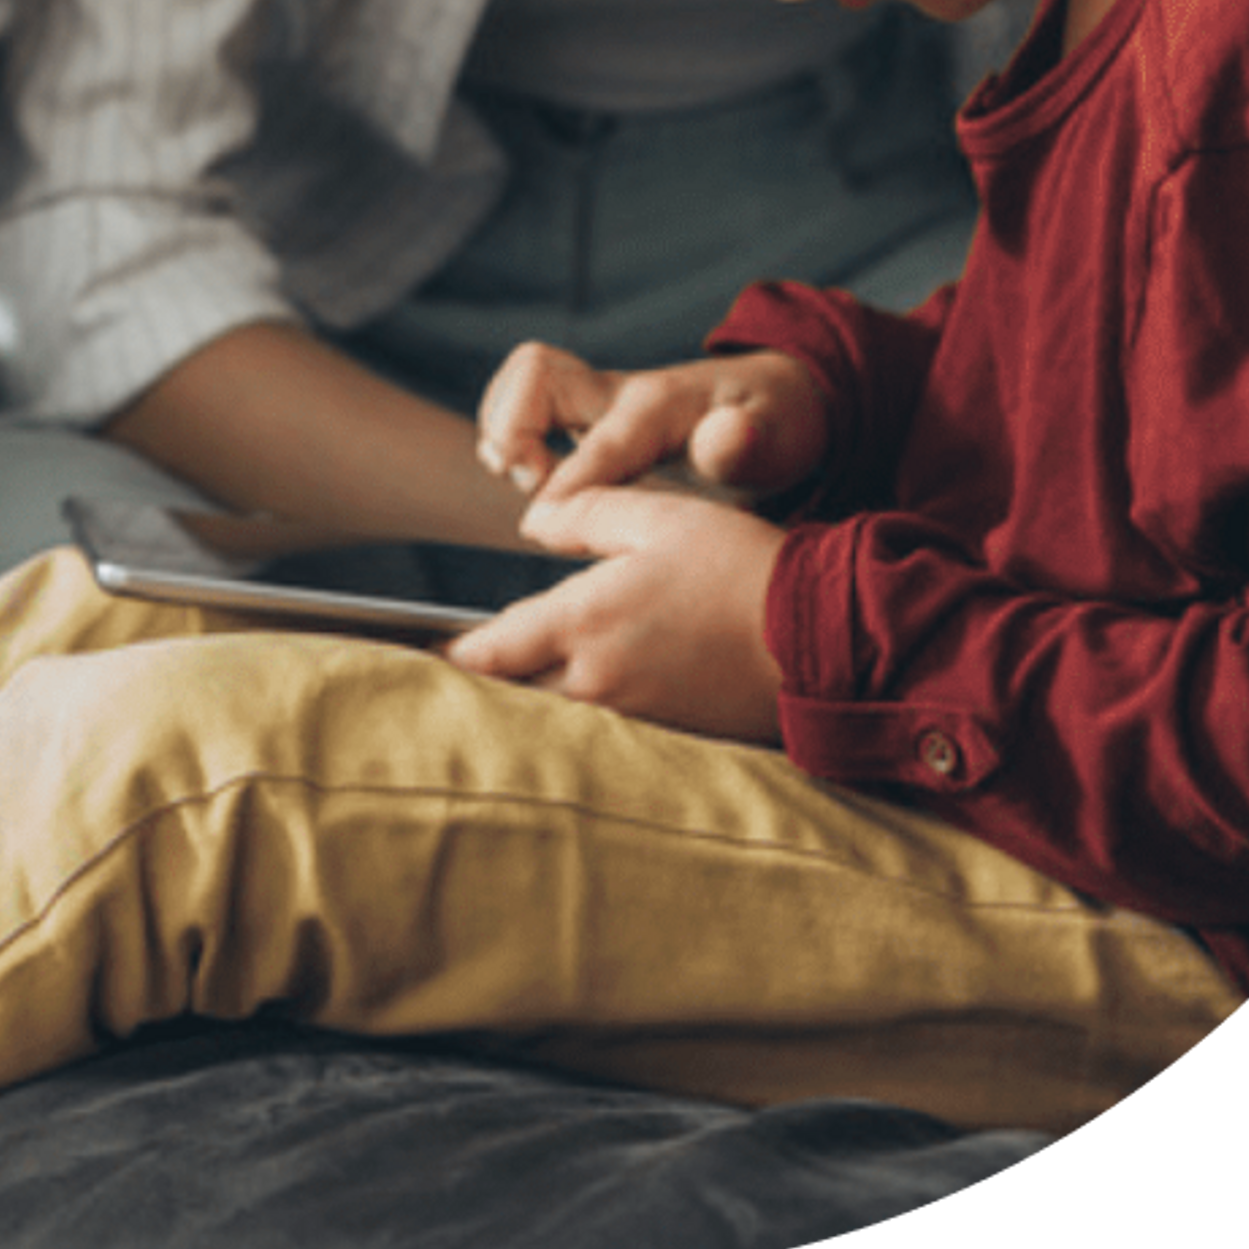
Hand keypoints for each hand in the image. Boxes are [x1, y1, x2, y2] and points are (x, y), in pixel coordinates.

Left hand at [443, 482, 787, 740]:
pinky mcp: (667, 737)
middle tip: (460, 669)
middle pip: (513, 694)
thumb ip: (586, 511)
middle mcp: (597, 681)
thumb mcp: (660, 515)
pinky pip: (602, 731)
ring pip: (555, 717)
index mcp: (584, 622)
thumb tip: (535, 523)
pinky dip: (581, 716)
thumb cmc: (742, 569)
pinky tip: (583, 695)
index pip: (489, 652)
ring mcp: (632, 718)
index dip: (451, 654)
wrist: (823, 639)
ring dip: (533, 701)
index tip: (425, 653)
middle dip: (488, 683)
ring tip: (511, 683)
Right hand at [477, 343, 827, 511]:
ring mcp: (597, 399)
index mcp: (661, 404)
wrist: (772, 399)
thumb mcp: (781, 436)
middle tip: (534, 483)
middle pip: (536, 372)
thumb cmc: (775, 424)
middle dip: (513, 429)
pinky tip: (534, 477)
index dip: (565, 486)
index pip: (601, 440)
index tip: (541, 527)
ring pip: (522, 381)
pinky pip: (521, 402)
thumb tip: (721, 439)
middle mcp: (619, 391)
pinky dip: (509, 434)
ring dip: (504, 430)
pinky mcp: (584, 414)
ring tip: (530, 480)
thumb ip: (748, 442)